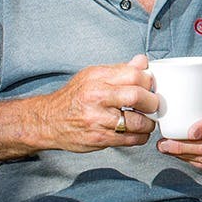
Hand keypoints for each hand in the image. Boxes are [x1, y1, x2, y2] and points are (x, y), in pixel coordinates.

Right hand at [35, 56, 159, 152]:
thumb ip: (120, 70)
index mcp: (97, 78)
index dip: (148, 81)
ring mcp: (97, 120)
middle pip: (137, 96)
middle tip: (153, 105)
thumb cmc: (74, 97)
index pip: (134, 74)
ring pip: (137, 122)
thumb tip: (143, 61)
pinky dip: (140, 137)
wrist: (48, 120)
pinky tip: (138, 132)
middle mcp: (96, 97)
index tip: (151, 87)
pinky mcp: (99, 138)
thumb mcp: (92, 76)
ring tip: (147, 120)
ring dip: (149, 122)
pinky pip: (130, 140)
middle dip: (152, 102)